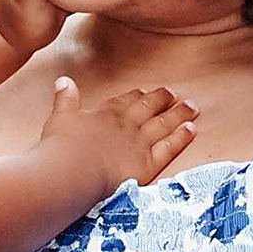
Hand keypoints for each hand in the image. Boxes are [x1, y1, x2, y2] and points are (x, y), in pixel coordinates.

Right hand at [37, 74, 198, 186]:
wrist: (71, 171)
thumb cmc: (61, 146)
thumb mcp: (59, 116)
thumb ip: (65, 98)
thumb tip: (63, 80)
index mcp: (106, 113)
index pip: (126, 100)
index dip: (137, 96)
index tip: (145, 92)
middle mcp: (126, 124)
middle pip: (149, 107)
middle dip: (162, 99)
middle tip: (174, 93)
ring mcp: (139, 143)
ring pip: (164, 123)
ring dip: (179, 113)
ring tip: (192, 106)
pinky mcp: (147, 164)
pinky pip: (169, 147)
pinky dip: (182, 137)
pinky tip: (191, 128)